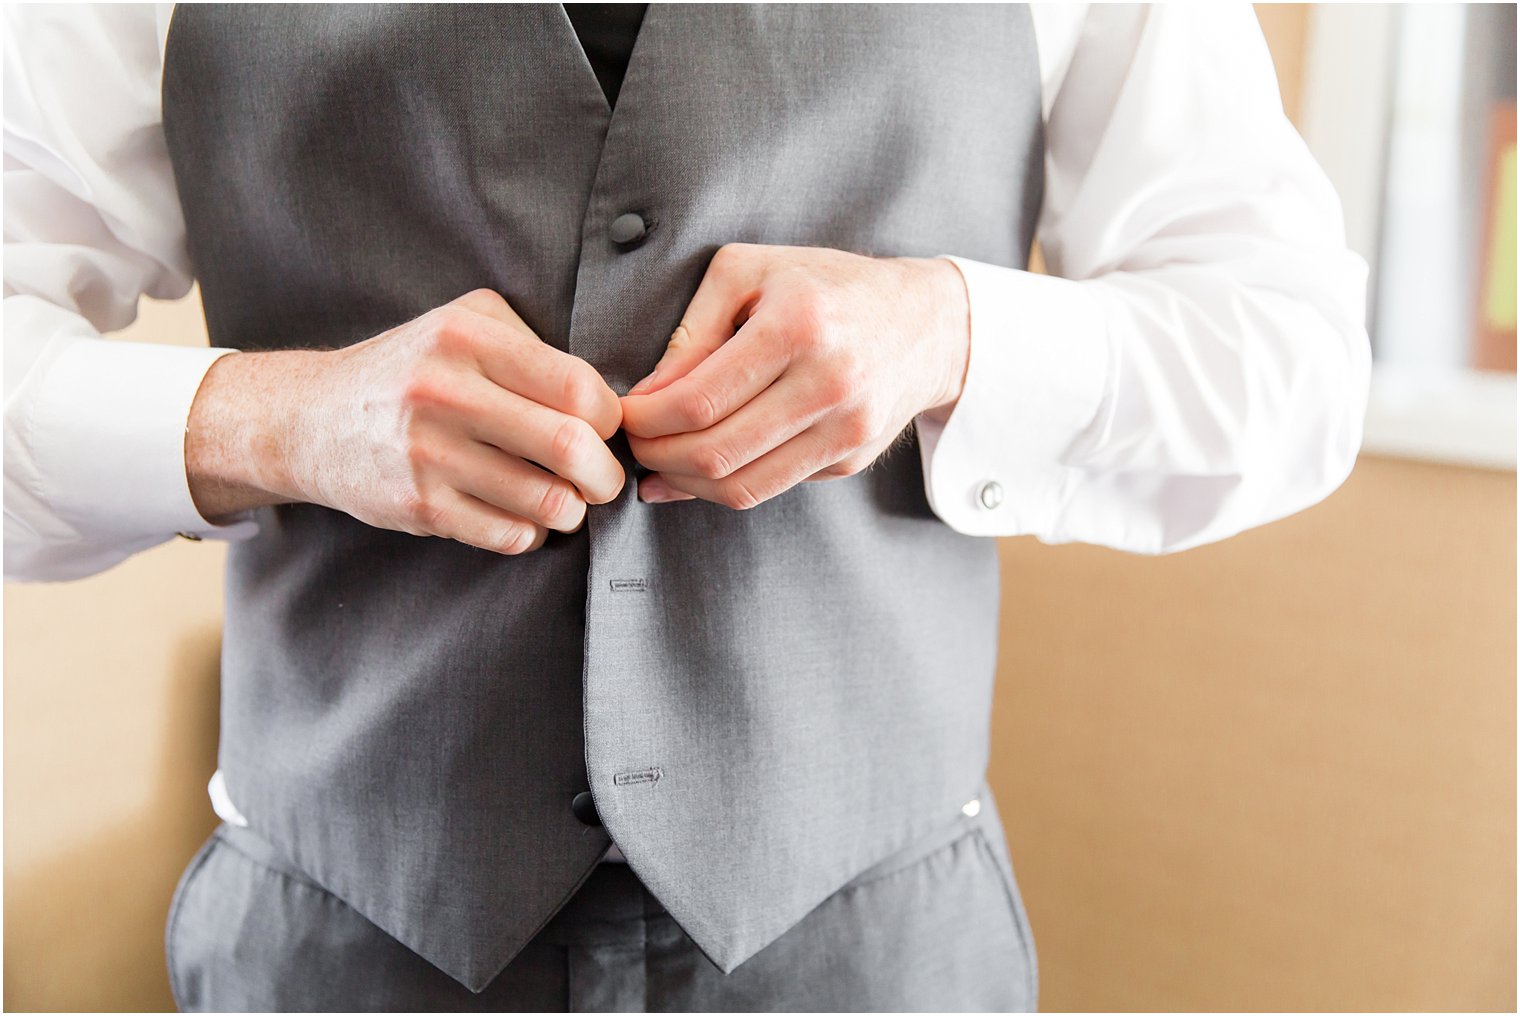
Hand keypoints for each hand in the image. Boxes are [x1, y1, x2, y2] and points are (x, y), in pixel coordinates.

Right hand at [186, 289, 624, 553]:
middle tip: (603, 480)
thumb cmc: (410, 370)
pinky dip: (530, 533)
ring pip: (546, 501)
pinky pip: (508, 535)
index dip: (609, 419)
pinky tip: (522, 516)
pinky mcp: (419, 506)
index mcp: (466, 338)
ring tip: (567, 501)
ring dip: (572, 510)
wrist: (310, 419)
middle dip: (605, 475)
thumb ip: (531, 344)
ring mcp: (429, 454)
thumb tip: (605, 399)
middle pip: (571, 447)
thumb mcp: (462, 322)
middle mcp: (445, 393)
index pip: (579, 388)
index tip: (603, 429)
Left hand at [619, 243, 969, 508]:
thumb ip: (693, 332)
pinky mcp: (851, 459)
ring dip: (686, 483)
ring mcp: (846, 429)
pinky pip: (771, 489)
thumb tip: (646, 398)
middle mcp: (828, 383)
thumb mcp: (750, 273)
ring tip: (659, 463)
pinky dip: (723, 489)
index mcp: (797, 327)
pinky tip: (697, 475)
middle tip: (633, 444)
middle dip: (657, 456)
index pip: (699, 400)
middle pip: (717, 452)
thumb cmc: (824, 285)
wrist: (926, 322)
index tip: (623, 416)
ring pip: (743, 487)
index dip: (646, 420)